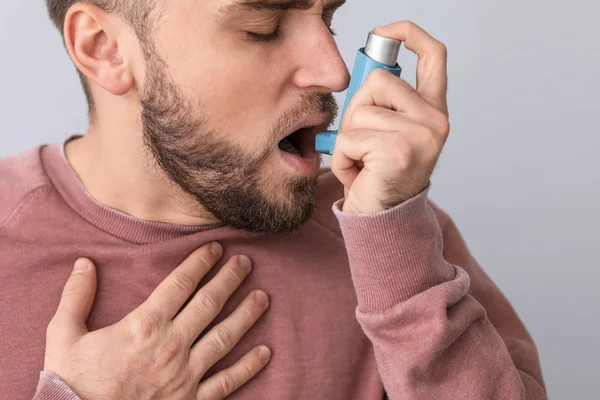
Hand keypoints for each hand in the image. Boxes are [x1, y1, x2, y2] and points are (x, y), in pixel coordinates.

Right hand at [44, 243, 270, 399]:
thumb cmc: (72, 383)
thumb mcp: (63, 336)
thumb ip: (75, 297)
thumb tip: (83, 263)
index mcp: (144, 326)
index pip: (181, 284)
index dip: (200, 262)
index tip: (216, 248)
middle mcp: (171, 346)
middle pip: (209, 304)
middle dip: (230, 280)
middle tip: (246, 263)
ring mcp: (185, 375)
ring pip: (225, 338)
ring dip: (246, 315)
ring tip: (263, 297)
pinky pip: (227, 382)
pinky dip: (248, 367)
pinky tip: (265, 352)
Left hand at [331, 21, 449, 212]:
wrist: (382, 219)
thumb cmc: (378, 175)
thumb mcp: (386, 131)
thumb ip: (383, 102)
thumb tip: (367, 72)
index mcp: (432, 110)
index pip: (434, 56)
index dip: (410, 33)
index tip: (385, 31)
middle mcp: (435, 120)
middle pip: (378, 81)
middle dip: (356, 109)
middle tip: (362, 142)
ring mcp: (421, 135)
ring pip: (360, 111)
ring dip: (348, 139)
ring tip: (362, 162)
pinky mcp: (398, 150)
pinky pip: (349, 138)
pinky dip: (343, 158)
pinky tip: (358, 174)